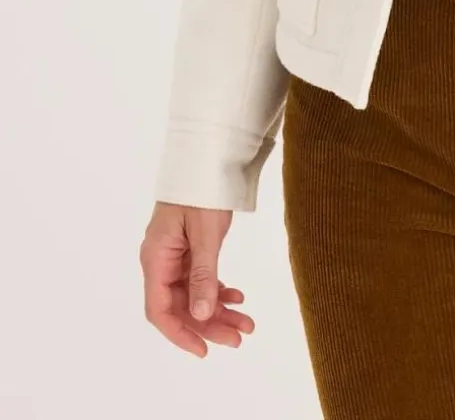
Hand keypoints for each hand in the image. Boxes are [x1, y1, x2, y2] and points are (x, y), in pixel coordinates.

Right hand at [140, 200, 255, 356]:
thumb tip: (202, 315)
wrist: (207, 156)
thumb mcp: (205, 233)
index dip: (180, 334)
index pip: (159, 310)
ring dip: (218, 311)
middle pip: (180, 305)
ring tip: (247, 323)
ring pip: (193, 294)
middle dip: (209, 325)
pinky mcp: (189, 248)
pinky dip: (218, 290)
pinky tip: (237, 298)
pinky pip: (200, 278)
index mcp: (156, 258)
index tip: (204, 350)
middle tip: (240, 338)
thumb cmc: (202, 189)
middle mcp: (161, 260)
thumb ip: (203, 275)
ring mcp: (175, 255)